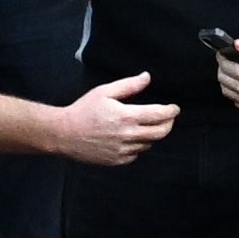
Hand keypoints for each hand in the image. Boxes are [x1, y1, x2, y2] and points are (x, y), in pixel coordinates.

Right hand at [43, 84, 174, 165]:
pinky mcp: (117, 160)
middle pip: (160, 133)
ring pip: (149, 144)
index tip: (174, 108)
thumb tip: (147, 77)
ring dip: (152, 135)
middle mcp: (127, 135)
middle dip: (168, 124)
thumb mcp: (105, 92)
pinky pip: (136, 154)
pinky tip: (132, 138)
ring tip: (147, 126)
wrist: (64, 134)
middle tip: (168, 118)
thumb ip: (129, 85)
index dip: (171, 111)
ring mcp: (123, 150)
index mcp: (126, 116)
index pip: (159, 115)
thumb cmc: (83, 110)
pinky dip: (138, 146)